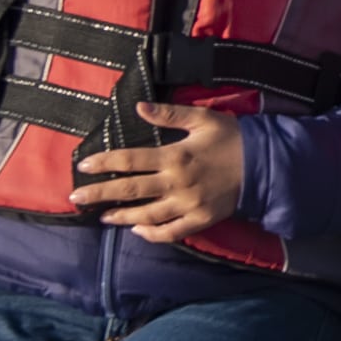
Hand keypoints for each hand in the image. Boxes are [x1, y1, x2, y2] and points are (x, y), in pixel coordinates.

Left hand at [73, 100, 253, 239]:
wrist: (264, 164)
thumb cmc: (231, 137)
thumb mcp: (201, 118)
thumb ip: (169, 114)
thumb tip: (139, 106)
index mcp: (175, 156)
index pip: (130, 160)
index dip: (104, 162)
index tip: (83, 166)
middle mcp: (177, 183)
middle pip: (130, 190)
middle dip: (100, 194)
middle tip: (76, 198)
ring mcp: (188, 205)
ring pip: (147, 215)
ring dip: (121, 216)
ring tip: (103, 216)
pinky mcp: (200, 220)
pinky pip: (171, 232)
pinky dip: (152, 234)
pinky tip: (138, 230)